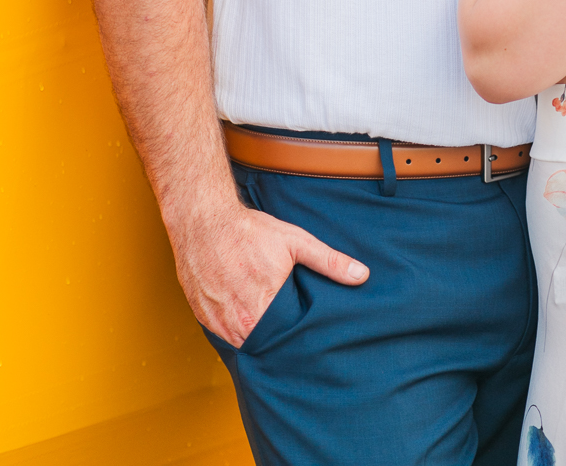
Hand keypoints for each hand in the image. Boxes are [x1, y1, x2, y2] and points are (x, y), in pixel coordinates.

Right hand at [170, 200, 367, 346]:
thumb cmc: (250, 231)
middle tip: (291, 333)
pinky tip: (246, 315)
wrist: (204, 220)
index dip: (298, 339)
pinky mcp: (203, 318)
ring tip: (270, 326)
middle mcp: (238, 323)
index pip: (288, 341)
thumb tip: (362, 275)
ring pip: (243, 342)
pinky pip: (224, 334)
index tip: (308, 335)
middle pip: (266, 345)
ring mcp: (218, 322)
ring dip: (256, 338)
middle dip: (279, 342)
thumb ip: (329, 262)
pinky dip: (235, 329)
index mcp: (264, 310)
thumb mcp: (295, 241)